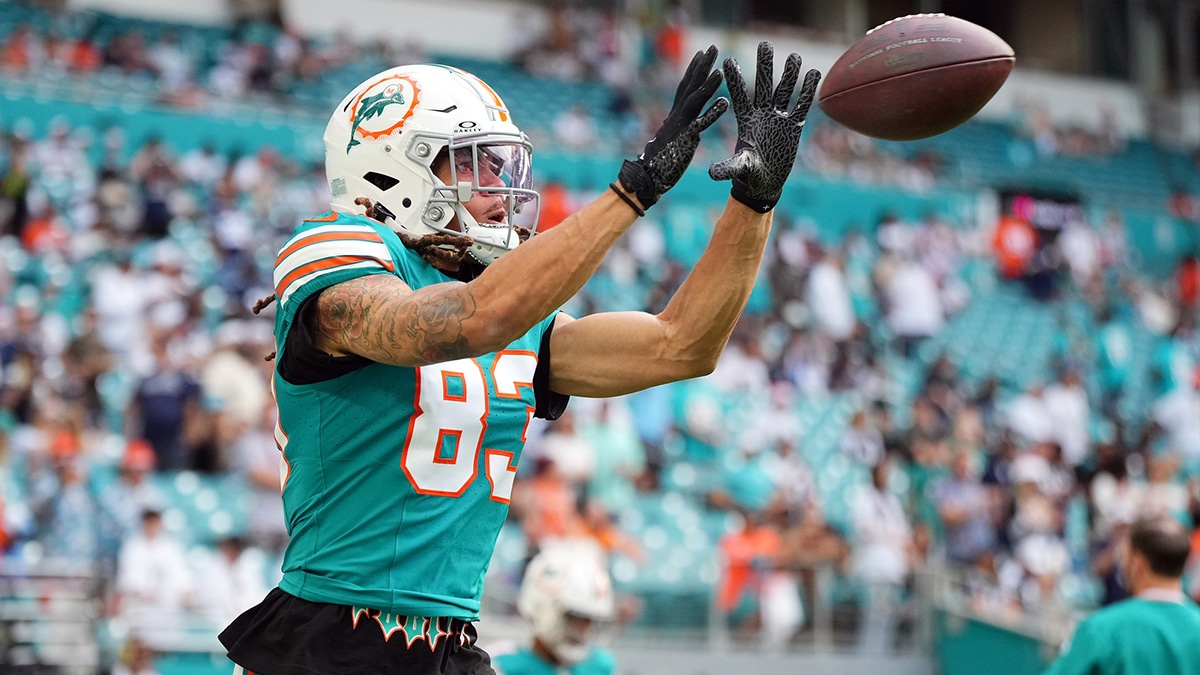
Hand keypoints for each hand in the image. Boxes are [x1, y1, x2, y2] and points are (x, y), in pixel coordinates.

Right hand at [618, 46, 728, 209]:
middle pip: (690, 86)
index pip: (685, 88)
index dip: (693, 70)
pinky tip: (725, 103)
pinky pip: (701, 124)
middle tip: (713, 47)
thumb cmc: (660, 163)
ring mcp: (681, 127)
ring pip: (695, 101)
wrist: (648, 179)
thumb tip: (688, 128)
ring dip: (708, 85)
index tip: (702, 54)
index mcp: (675, 116)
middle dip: (702, 66)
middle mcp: (677, 117)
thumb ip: (680, 130)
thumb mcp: (672, 141)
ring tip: (721, 71)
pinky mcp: (685, 140)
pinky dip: (713, 113)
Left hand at [709, 41, 820, 212]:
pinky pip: (802, 105)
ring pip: (784, 91)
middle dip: (764, 66)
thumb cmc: (748, 175)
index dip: (735, 79)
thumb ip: (727, 167)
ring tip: (794, 56)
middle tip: (765, 44)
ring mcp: (778, 118)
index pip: (739, 96)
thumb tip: (711, 173)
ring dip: (789, 74)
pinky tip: (813, 73)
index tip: (728, 60)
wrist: (764, 183)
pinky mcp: (794, 126)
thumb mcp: (738, 168)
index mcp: (746, 120)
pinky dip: (809, 90)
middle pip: (764, 85)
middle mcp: (762, 114)